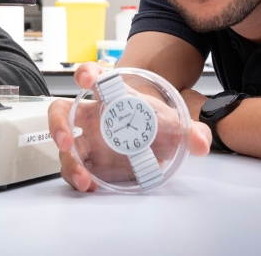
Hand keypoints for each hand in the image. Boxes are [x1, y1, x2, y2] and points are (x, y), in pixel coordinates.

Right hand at [48, 62, 211, 191]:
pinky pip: (73, 167)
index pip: (93, 77)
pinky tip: (89, 186)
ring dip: (68, 160)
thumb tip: (202, 142)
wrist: (155, 139)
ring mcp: (88, 139)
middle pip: (62, 111)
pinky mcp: (88, 160)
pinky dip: (76, 176)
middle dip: (58, 123)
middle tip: (66, 140)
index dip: (86, 74)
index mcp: (112, 97)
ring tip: (83, 178)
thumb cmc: (156, 123)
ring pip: (64, 145)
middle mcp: (93, 116)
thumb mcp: (176, 124)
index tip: (87, 79)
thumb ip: (191, 130)